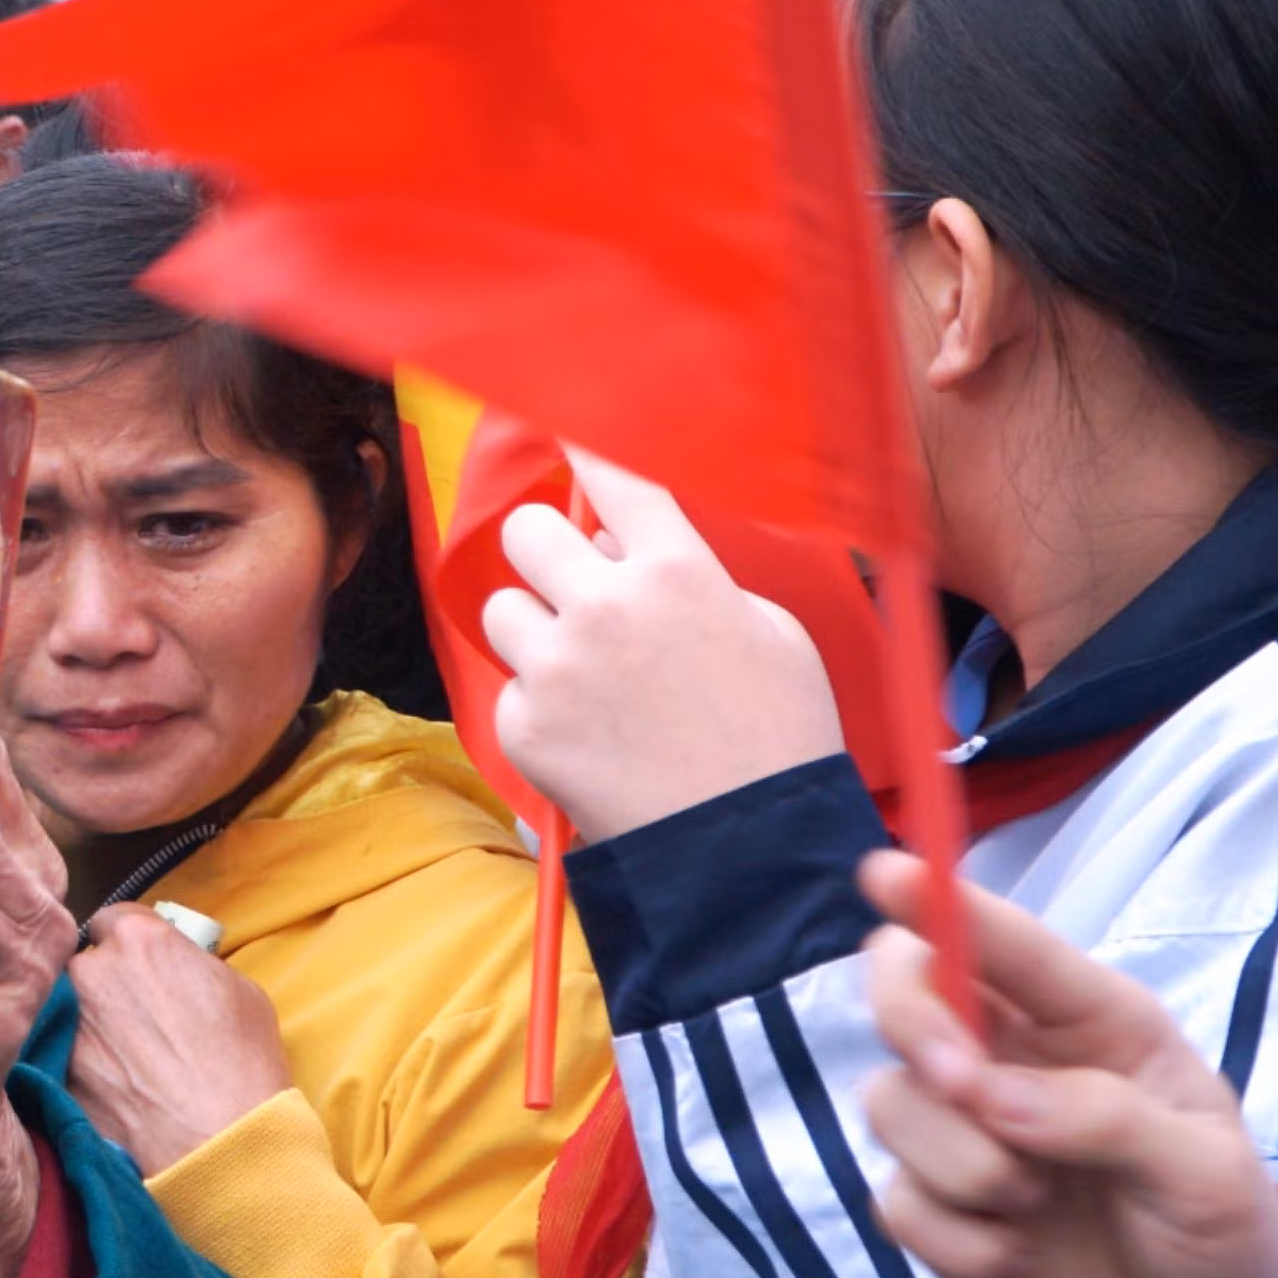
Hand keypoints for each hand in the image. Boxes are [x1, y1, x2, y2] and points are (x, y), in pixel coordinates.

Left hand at [65, 910, 292, 1174]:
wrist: (221, 1142)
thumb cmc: (242, 1066)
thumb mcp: (239, 989)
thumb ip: (192, 963)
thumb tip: (177, 965)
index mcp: (138, 940)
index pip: (112, 919)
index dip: (128, 943)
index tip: (138, 964)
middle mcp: (91, 972)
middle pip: (85, 965)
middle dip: (105, 984)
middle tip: (135, 1017)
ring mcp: (68, 1024)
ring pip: (71, 1012)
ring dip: (91, 1026)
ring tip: (129, 1059)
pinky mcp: (57, 1072)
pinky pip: (65, 1056)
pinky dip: (84, 1067)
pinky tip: (117, 1088)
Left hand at [479, 453, 846, 838]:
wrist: (746, 848)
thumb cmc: (775, 737)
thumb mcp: (769, 631)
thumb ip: (692, 576)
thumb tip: (624, 548)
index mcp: (676, 572)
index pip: (613, 477)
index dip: (583, 449)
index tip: (561, 428)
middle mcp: (605, 606)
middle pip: (526, 531)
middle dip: (546, 553)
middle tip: (573, 585)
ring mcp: (557, 667)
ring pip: (503, 609)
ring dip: (536, 632)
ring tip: (591, 679)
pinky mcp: (522, 724)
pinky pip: (511, 686)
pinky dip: (541, 706)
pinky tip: (593, 738)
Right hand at [854, 852, 1277, 1277]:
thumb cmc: (1223, 1242)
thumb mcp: (1207, 1177)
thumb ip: (1108, 1121)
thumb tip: (996, 1096)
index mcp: (1091, 1026)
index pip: (1003, 946)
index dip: (941, 903)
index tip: (886, 872)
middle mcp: (1015, 1062)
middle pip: (908, 995)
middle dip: (920, 1032)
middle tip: (970, 1090)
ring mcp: (967, 1134)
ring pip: (893, 1105)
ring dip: (963, 1167)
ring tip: (1038, 1212)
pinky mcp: (937, 1208)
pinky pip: (895, 1200)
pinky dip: (956, 1239)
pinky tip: (1017, 1261)